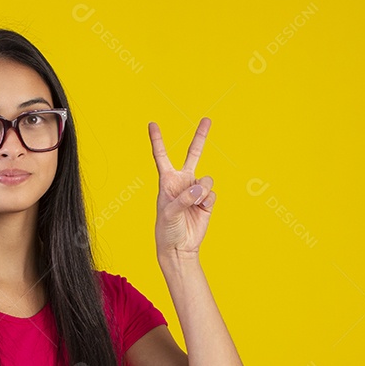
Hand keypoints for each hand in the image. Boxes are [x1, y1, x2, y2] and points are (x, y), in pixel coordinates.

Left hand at [148, 117, 215, 259]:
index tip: (152, 124)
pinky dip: (208, 201)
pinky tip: (201, 209)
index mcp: (167, 181)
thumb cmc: (167, 229)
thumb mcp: (169, 213)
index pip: (161, 156)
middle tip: (207, 119)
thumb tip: (201, 187)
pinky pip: (212, 193)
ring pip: (207, 179)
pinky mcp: (207, 201)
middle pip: (193, 154)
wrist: (179, 246)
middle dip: (201, 136)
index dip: (157, 140)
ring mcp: (196, 190)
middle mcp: (183, 181)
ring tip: (194, 203)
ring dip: (203, 190)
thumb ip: (184, 198)